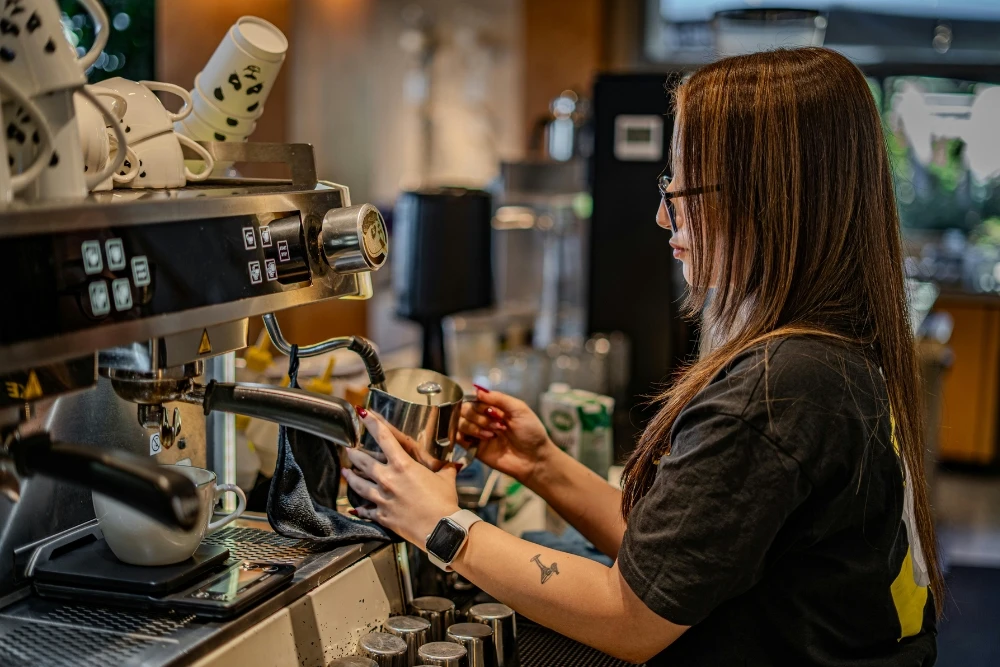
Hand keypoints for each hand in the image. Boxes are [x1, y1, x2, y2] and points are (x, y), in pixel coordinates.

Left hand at [343, 408, 459, 546]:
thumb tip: (455, 464)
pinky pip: (365, 510)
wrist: (441, 529)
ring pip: (359, 484)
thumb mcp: (446, 479)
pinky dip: (359, 509)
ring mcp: (382, 498)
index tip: (362, 413)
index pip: (383, 437)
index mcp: (403, 465)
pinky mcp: (382, 516)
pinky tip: (353, 508)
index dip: (371, 422)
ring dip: (351, 477)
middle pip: (363, 461)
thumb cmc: (444, 502)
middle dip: (354, 453)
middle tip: (348, 449)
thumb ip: (446, 468)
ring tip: (346, 472)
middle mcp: (388, 479)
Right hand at [459, 386, 555, 484]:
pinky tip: (483, 439)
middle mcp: (483, 419)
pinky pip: (458, 438)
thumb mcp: (519, 409)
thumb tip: (477, 391)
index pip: (474, 398)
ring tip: (492, 435)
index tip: (490, 410)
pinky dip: (465, 436)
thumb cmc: (531, 433)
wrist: (534, 458)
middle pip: (464, 409)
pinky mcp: (474, 448)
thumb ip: (499, 398)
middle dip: (478, 416)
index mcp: (494, 408)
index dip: (479, 403)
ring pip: (460, 423)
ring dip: (474, 427)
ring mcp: (478, 433)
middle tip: (497, 425)